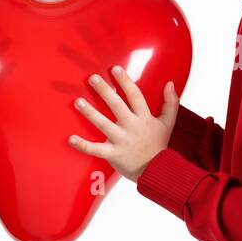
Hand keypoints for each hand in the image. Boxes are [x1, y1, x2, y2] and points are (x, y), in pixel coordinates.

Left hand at [67, 65, 177, 181]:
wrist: (156, 171)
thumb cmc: (159, 145)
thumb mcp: (168, 123)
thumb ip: (171, 102)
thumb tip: (170, 83)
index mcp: (144, 118)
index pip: (135, 96)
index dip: (125, 82)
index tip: (115, 69)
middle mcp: (132, 127)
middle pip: (117, 106)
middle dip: (105, 91)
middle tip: (93, 78)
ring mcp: (121, 141)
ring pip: (103, 124)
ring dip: (90, 113)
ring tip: (78, 101)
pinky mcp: (113, 154)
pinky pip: (96, 149)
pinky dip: (83, 145)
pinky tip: (71, 138)